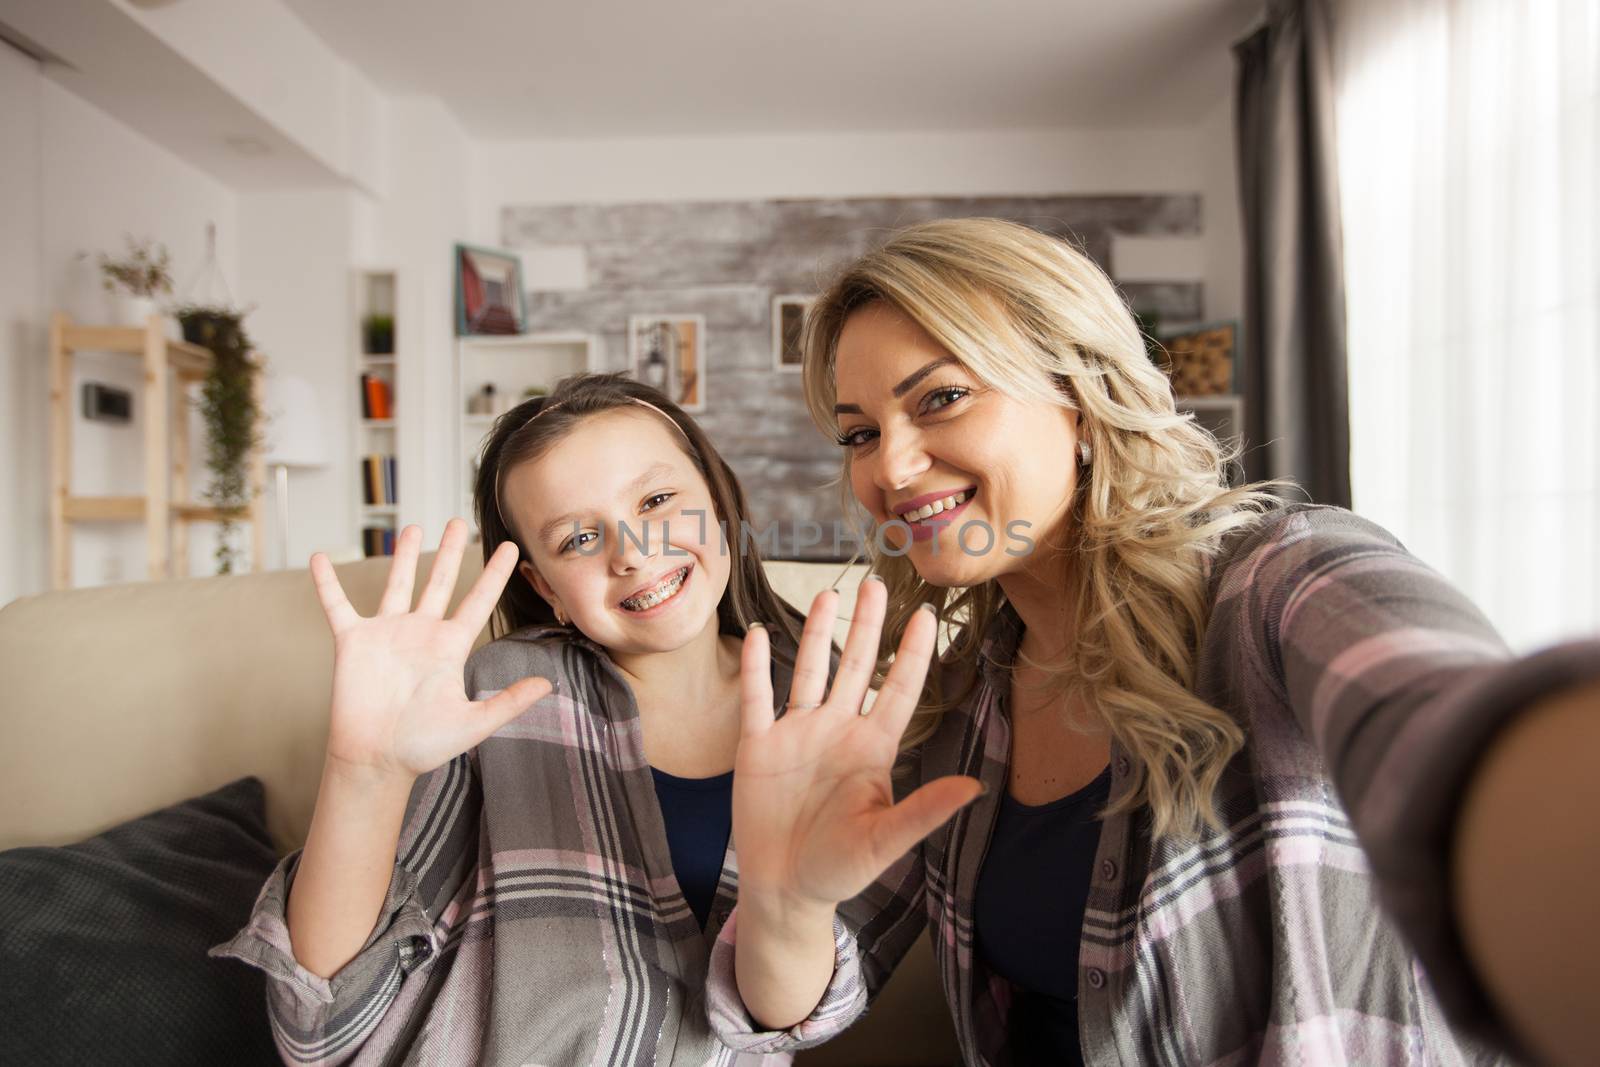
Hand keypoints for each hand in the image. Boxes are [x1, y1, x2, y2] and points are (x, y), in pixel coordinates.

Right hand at [310, 519, 551, 784]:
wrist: (377, 760)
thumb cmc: (424, 747)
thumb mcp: (474, 723)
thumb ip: (509, 701)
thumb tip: (548, 685)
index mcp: (450, 648)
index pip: (478, 602)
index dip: (494, 574)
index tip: (511, 547)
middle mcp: (420, 633)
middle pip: (439, 582)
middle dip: (450, 552)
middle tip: (458, 522)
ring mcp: (386, 634)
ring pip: (397, 584)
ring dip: (404, 555)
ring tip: (413, 527)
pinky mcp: (353, 642)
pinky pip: (337, 606)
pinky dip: (327, 583)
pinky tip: (319, 558)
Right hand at [732, 578, 982, 914]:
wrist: (784, 888)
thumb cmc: (840, 868)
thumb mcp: (885, 840)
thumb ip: (924, 811)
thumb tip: (974, 789)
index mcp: (872, 749)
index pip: (898, 690)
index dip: (912, 653)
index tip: (927, 614)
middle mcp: (837, 731)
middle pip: (855, 667)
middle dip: (866, 627)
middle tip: (876, 583)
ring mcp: (797, 734)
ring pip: (809, 671)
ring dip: (818, 635)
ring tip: (828, 595)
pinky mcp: (758, 745)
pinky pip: (758, 697)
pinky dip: (758, 667)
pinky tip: (760, 634)